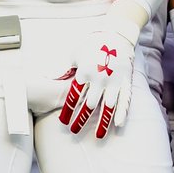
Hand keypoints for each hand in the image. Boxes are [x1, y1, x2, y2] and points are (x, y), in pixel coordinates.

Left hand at [60, 12, 144, 137]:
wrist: (117, 35)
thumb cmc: (92, 45)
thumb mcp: (74, 54)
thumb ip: (63, 68)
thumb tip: (47, 77)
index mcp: (84, 72)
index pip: (74, 96)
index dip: (68, 110)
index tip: (63, 122)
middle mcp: (99, 78)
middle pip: (89, 104)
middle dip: (81, 119)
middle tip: (74, 131)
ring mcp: (114, 81)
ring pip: (108, 106)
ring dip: (103, 122)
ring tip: (99, 137)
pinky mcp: (125, 81)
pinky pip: (125, 100)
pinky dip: (122, 112)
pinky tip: (118, 125)